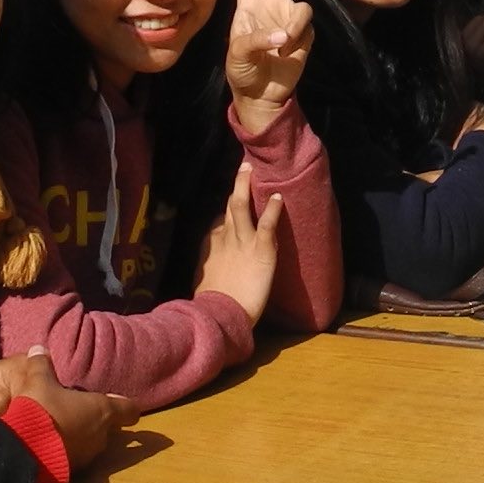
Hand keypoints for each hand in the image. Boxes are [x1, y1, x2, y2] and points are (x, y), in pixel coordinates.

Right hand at [0, 348, 136, 474]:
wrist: (24, 450)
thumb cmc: (40, 410)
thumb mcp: (38, 382)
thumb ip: (41, 366)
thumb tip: (39, 349)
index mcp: (102, 410)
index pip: (129, 409)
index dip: (128, 406)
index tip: (128, 406)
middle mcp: (101, 436)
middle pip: (108, 427)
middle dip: (96, 420)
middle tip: (80, 411)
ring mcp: (87, 456)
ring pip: (91, 443)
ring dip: (81, 436)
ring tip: (62, 427)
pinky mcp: (71, 472)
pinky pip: (74, 457)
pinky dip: (66, 451)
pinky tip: (50, 445)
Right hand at [197, 166, 286, 318]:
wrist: (220, 315)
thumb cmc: (213, 303)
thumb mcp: (205, 277)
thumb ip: (210, 263)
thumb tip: (211, 260)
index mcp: (212, 245)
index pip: (219, 220)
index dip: (227, 210)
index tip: (235, 199)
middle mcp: (225, 238)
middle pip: (230, 206)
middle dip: (237, 186)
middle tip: (245, 167)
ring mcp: (242, 242)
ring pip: (240, 207)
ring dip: (246, 186)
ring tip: (252, 169)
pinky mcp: (260, 251)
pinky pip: (266, 225)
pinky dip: (272, 210)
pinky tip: (278, 198)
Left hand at [226, 0, 318, 132]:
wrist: (261, 93)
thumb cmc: (242, 70)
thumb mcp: (237, 53)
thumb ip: (255, 39)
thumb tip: (282, 35)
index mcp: (250, 1)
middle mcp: (273, 2)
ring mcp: (291, 16)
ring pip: (303, 7)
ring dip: (293, 26)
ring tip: (281, 44)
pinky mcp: (306, 33)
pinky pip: (307, 28)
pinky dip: (297, 40)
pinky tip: (286, 53)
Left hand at [462, 12, 483, 67]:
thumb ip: (479, 44)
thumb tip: (462, 62)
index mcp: (480, 19)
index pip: (461, 40)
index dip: (463, 55)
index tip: (469, 66)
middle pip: (470, 48)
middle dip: (473, 63)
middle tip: (478, 73)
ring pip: (481, 53)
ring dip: (483, 67)